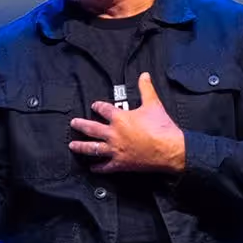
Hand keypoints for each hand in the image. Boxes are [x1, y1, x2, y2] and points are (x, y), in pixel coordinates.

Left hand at [66, 72, 186, 173]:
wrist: (170, 149)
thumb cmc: (162, 127)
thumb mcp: (153, 104)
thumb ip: (146, 89)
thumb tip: (144, 75)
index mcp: (120, 118)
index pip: (104, 109)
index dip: (98, 106)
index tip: (94, 106)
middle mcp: (114, 134)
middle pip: (91, 128)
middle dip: (80, 125)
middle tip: (73, 123)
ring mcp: (115, 150)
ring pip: (93, 148)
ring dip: (81, 147)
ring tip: (72, 146)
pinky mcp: (120, 164)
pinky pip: (105, 167)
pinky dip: (98, 167)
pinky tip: (92, 167)